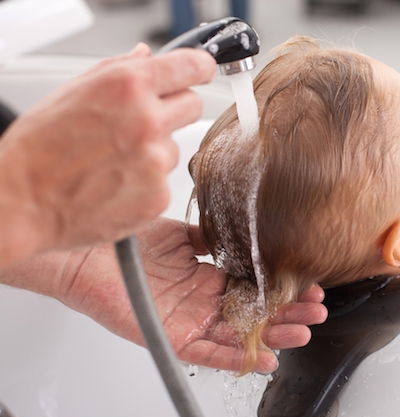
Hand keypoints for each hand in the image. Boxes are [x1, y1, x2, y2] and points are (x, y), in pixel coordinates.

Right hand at [0, 44, 215, 265]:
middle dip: (174, 110)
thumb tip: (145, 56)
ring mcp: (156, 160)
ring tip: (115, 159)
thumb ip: (117, 70)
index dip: (199, 68)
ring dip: (155, 150)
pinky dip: (147, 181)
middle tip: (143, 123)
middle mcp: (148, 121)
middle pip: (194, 106)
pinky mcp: (158, 195)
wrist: (22, 201)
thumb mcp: (72, 91)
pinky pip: (165, 180)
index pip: (192, 66)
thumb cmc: (38, 148)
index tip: (201, 72)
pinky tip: (116, 182)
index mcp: (128, 86)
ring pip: (176, 146)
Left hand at [58, 218, 327, 372]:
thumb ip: (210, 239)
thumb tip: (240, 233)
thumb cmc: (130, 243)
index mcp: (207, 277)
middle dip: (288, 312)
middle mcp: (203, 301)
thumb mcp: (180, 234)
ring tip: (303, 332)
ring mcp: (190, 321)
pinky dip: (237, 357)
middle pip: (253, 312)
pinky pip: (209, 353)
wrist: (93, 254)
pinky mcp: (174, 337)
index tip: (308, 284)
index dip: (280, 288)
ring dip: (273, 336)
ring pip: (239, 334)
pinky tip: (264, 358)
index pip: (253, 287)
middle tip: (317, 311)